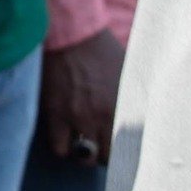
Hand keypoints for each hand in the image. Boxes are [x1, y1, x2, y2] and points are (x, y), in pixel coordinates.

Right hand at [41, 28, 125, 165]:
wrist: (72, 32)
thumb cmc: (101, 49)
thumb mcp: (126, 73)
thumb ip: (130, 99)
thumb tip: (134, 119)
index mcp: (124, 106)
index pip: (128, 147)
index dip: (122, 153)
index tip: (117, 150)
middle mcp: (103, 116)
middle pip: (106, 157)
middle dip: (103, 154)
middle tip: (98, 146)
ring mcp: (79, 117)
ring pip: (83, 157)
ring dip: (82, 152)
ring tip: (80, 142)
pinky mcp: (56, 114)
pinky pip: (60, 148)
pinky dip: (62, 146)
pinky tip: (63, 135)